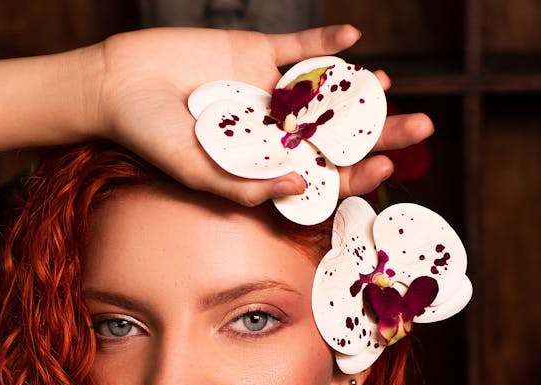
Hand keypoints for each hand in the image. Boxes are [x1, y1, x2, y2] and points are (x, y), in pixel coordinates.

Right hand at [92, 25, 433, 206]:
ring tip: (386, 85)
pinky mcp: (255, 53)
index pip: (321, 175)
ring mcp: (268, 91)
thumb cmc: (150, 139)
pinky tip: (352, 41)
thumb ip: (245, 184)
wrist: (118, 86)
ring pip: (324, 90)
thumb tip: (299, 187)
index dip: (355, 173)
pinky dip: (323, 43)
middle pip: (336, 134)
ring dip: (357, 88)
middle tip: (422, 126)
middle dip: (379, 131)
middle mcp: (273, 132)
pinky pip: (298, 47)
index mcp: (264, 166)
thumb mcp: (197, 172)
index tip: (386, 167)